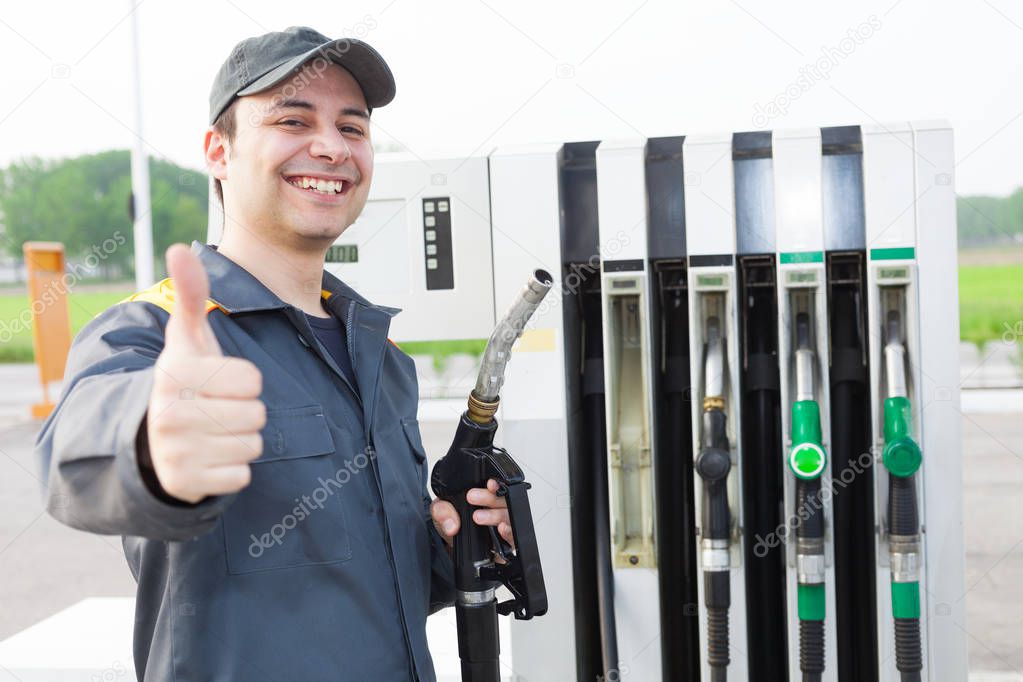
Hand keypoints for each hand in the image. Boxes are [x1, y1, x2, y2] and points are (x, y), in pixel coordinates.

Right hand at [146, 244, 265, 503]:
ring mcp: (176, 453)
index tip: (217, 383)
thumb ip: (193, 296)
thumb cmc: (186, 383)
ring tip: (213, 433)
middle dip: (244, 412)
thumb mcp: (188, 341)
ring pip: (253, 445)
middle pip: (256, 414)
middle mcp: (171, 414)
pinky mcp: (186, 484)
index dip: (243, 382)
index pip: (253, 380)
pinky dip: (233, 469)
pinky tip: (210, 458)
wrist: (151, 440)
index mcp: (176, 375)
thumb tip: (180, 249)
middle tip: (216, 410)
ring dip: (240, 440)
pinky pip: (243, 475)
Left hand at [431, 479, 514, 552]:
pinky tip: (501, 529)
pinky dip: (509, 533)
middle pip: (505, 499)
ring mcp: (503, 525)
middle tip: (472, 497)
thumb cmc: (451, 523)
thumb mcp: (441, 512)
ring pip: (510, 517)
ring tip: (479, 517)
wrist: (452, 546)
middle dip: (491, 497)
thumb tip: (451, 524)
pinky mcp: (506, 543)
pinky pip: (513, 538)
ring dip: (496, 515)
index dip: (496, 484)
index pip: (496, 486)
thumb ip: (442, 512)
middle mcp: (497, 508)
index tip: (489, 484)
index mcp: (485, 495)